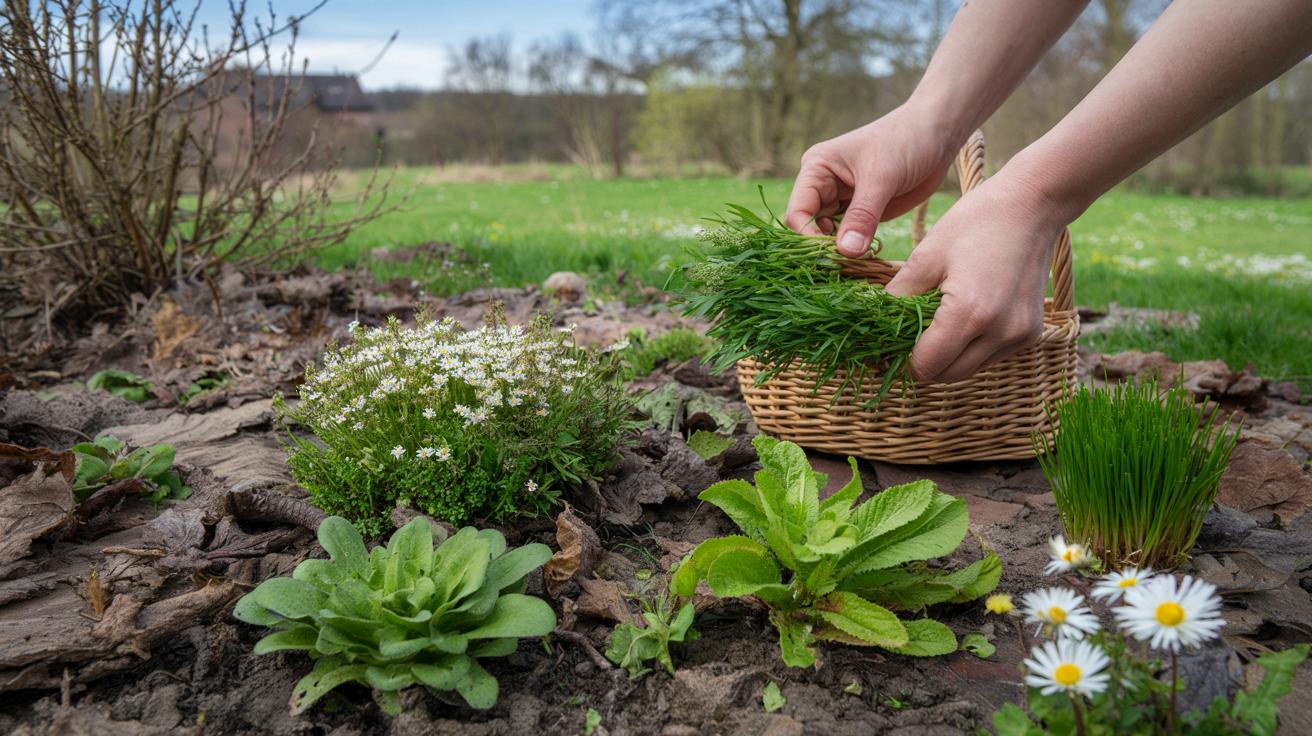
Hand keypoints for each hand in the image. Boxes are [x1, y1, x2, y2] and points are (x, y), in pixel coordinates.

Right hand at [785, 104, 960, 256]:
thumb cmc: (905, 142)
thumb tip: (845, 252)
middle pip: (809, 227)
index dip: (808, 236)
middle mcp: (823, 186)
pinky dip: (854, 251)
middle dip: (823, 248)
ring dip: (839, 252)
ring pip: (828, 236)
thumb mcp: (882, 178)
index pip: (798, 211)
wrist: (938, 134)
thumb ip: (863, 216)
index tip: (833, 255)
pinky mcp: (862, 213)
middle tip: (846, 267)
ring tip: (857, 265)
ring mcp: (842, 200)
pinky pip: (849, 238)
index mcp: (816, 169)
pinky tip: (865, 259)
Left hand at [883, 172, 1065, 382]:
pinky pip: (990, 357)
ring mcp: (1020, 336)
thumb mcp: (926, 256)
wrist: (1032, 207)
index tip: (890, 344)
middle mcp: (1000, 333)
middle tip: (908, 335)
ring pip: (969, 369)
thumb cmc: (975, 223)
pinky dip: (971, 349)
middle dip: (924, 361)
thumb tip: (875, 325)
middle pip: (948, 375)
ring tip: (936, 324)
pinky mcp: (1031, 334)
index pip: (927, 365)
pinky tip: (963, 320)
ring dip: (948, 357)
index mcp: (969, 314)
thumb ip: (898, 297)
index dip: (903, 360)